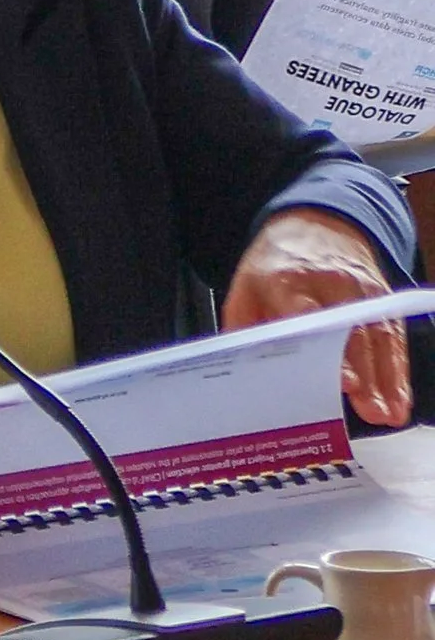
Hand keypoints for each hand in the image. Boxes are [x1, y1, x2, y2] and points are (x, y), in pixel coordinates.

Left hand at [223, 212, 410, 428]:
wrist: (317, 226)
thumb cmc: (276, 269)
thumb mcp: (245, 289)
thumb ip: (243, 329)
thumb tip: (240, 371)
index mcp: (286, 280)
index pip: (305, 313)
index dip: (325, 346)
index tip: (340, 377)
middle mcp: (329, 282)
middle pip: (349, 330)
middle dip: (363, 372)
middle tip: (369, 407)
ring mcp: (361, 289)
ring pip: (377, 335)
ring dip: (386, 378)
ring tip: (388, 413)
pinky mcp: (381, 298)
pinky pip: (392, 334)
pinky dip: (397, 369)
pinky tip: (398, 398)